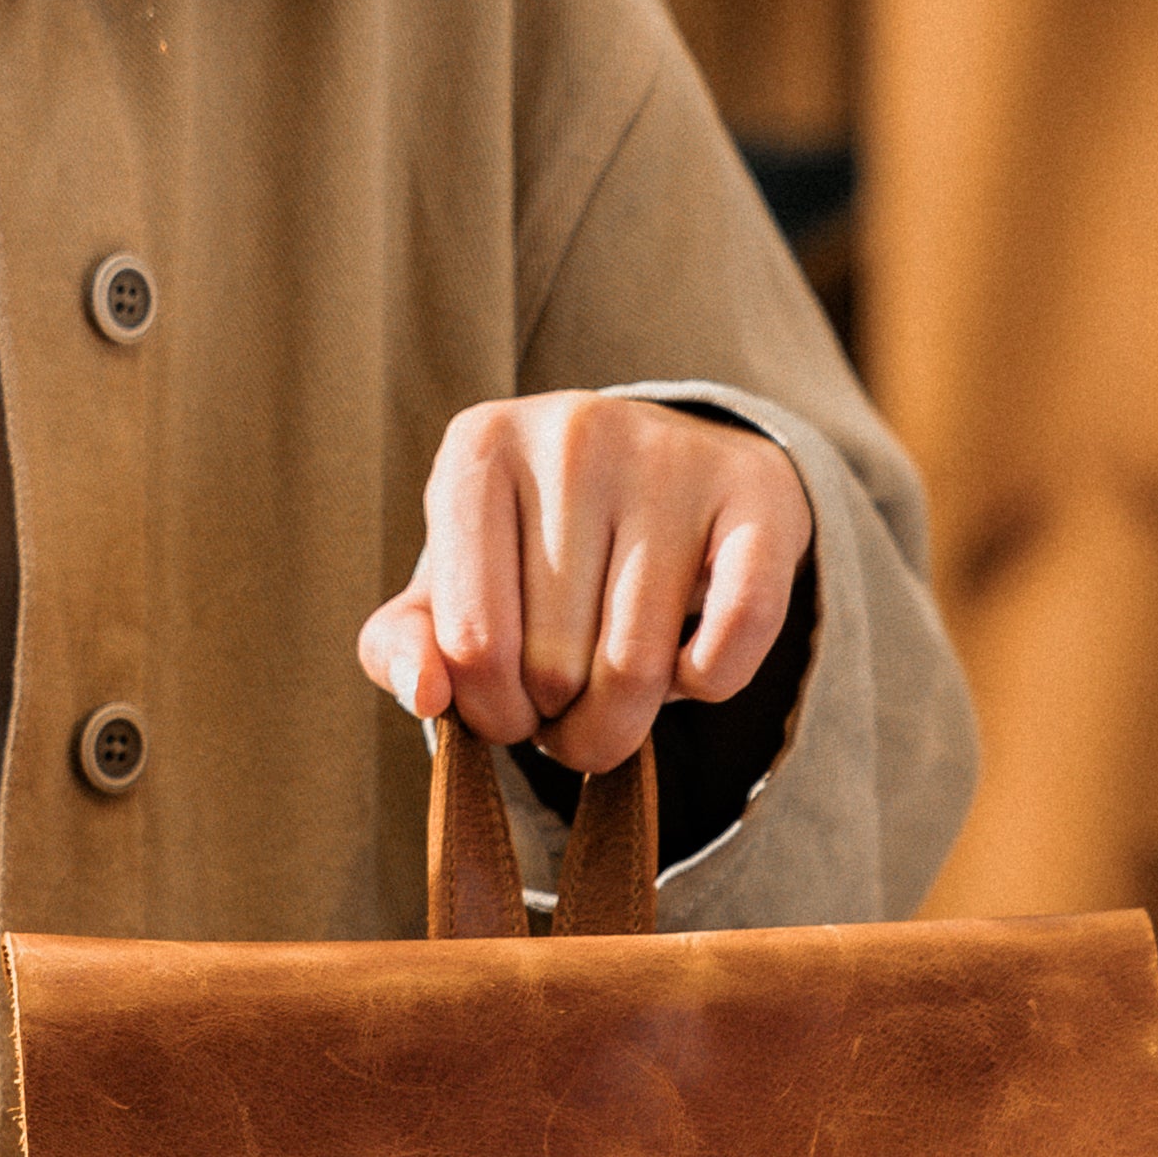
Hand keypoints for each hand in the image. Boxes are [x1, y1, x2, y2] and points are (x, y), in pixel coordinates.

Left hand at [356, 392, 812, 771]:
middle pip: (555, 667)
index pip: (472, 646)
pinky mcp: (757, 489)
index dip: (490, 713)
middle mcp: (572, 434)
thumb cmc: (531, 551)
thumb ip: (400, 647)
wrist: (660, 472)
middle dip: (559, 723)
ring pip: (641, 669)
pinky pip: (735, 636)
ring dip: (625, 722)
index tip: (507, 710)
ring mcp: (670, 454)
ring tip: (613, 696)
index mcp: (478, 450)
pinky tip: (687, 665)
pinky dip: (708, 684)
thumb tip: (426, 694)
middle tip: (565, 703)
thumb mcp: (447, 589)